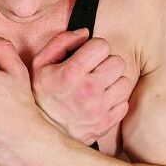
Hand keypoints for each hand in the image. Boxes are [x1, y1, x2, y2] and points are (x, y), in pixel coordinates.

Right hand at [19, 28, 133, 147]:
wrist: (41, 133)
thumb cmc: (40, 95)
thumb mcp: (40, 64)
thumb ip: (60, 42)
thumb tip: (85, 32)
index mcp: (71, 73)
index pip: (102, 46)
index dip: (95, 48)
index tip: (88, 56)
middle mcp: (88, 91)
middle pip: (118, 62)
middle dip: (107, 63)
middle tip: (95, 71)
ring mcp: (99, 109)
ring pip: (124, 82)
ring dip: (113, 82)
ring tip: (99, 86)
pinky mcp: (105, 123)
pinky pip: (124, 103)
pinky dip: (115, 101)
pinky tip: (101, 101)